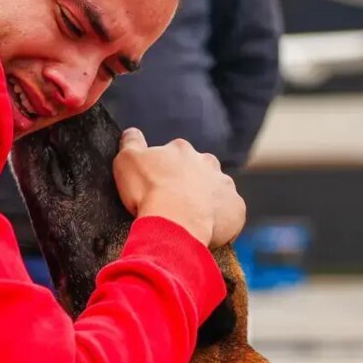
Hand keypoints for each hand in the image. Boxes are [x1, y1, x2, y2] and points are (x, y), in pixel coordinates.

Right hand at [114, 128, 245, 247]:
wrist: (175, 223)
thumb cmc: (149, 191)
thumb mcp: (126, 160)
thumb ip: (131, 142)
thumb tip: (132, 132)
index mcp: (181, 150)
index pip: (174, 155)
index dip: (165, 171)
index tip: (157, 185)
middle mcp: (207, 162)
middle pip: (199, 170)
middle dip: (189, 183)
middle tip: (174, 203)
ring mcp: (225, 185)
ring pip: (216, 191)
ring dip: (206, 201)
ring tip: (190, 219)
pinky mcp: (236, 208)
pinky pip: (230, 213)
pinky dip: (221, 220)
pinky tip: (206, 230)